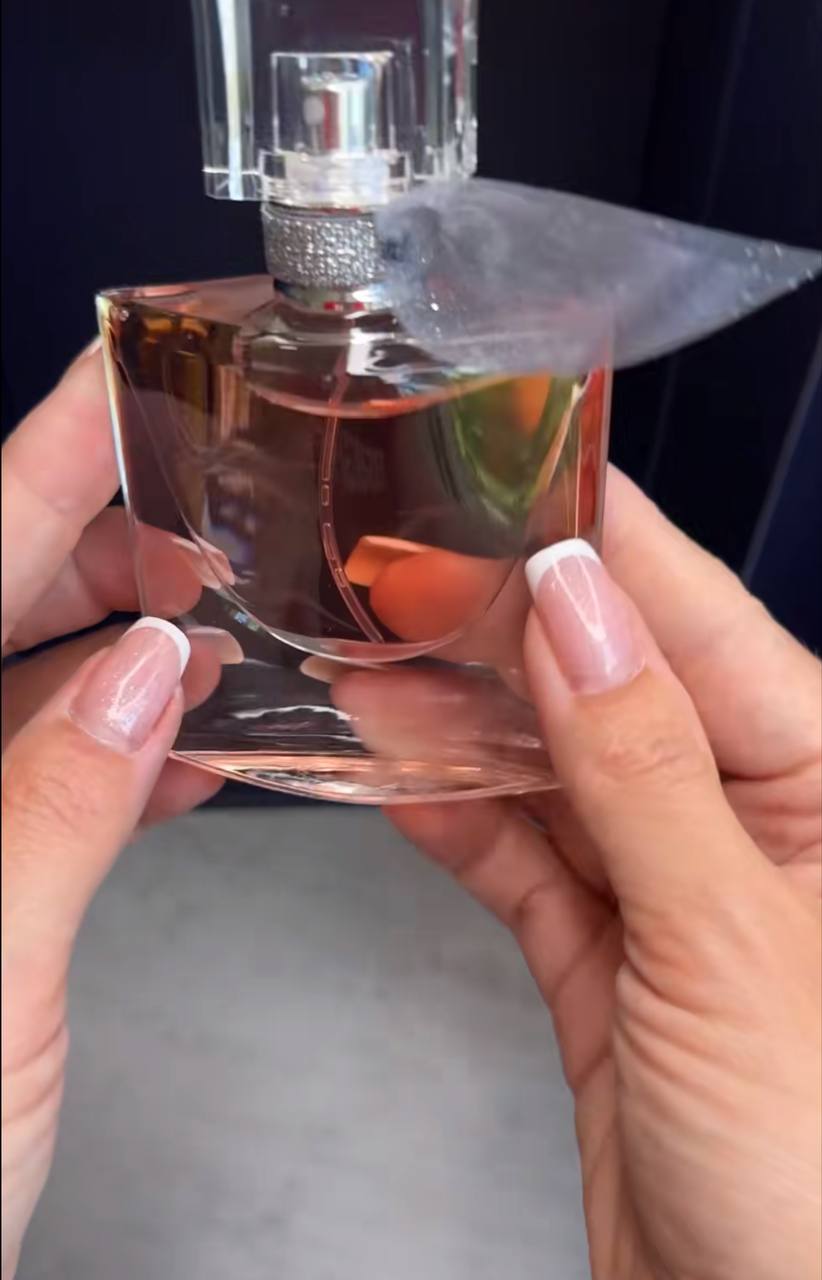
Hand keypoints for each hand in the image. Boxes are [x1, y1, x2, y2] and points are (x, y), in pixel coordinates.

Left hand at [1, 346, 225, 1277]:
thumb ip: (52, 806)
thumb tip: (146, 676)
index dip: (50, 448)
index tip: (122, 362)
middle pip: (3, 603)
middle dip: (113, 537)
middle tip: (217, 490)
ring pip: (36, 690)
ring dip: (135, 645)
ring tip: (227, 602)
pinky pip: (47, 776)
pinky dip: (121, 747)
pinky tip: (187, 738)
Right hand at [391, 469, 820, 1279]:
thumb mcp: (731, 941)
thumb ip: (643, 764)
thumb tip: (578, 603)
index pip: (699, 621)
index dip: (596, 545)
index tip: (498, 477)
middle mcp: (756, 820)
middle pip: (613, 686)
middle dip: (504, 634)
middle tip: (395, 576)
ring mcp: (677, 890)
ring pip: (556, 771)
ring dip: (463, 727)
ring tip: (368, 669)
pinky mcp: (612, 959)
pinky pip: (529, 861)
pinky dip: (462, 821)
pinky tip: (399, 775)